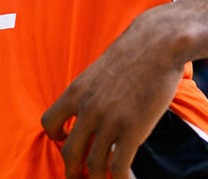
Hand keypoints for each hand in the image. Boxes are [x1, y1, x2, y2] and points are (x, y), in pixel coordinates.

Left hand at [40, 14, 185, 178]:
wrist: (158, 43)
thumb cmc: (134, 51)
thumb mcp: (101, 68)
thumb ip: (93, 89)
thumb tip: (96, 100)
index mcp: (76, 91)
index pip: (49, 122)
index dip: (57, 136)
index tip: (67, 140)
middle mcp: (87, 109)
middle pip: (69, 152)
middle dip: (72, 171)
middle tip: (79, 176)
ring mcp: (108, 121)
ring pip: (94, 165)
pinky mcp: (131, 130)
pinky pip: (118, 167)